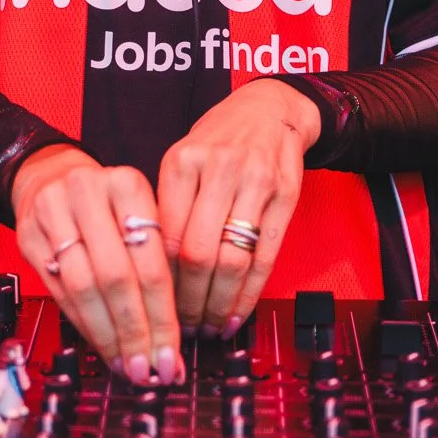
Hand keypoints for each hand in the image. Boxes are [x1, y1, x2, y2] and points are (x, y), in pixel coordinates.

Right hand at [10, 146, 181, 381]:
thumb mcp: (139, 216)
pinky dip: (82, 324)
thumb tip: (171, 341)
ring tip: (125, 365)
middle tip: (148, 370)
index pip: (151, 260)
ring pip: (83, 286)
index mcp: (128, 184)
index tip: (171, 357)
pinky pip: (58, 290)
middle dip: (134, 332)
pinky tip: (101, 344)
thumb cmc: (107, 207)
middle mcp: (88, 191)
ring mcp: (53, 211)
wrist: (53, 177)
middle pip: (116, 276)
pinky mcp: (27, 233)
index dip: (162, 316)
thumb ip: (156, 267)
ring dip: (107, 335)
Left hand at [157, 80, 319, 336]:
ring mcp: (255, 182)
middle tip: (183, 327)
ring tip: (209, 327)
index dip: (160, 281)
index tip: (156, 307)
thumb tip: (153, 274)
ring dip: (219, 305)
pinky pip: (266, 257)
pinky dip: (249, 294)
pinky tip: (237, 314)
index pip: (165, 236)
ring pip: (233, 260)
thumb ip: (170, 209)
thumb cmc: (217, 141)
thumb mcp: (183, 160)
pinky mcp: (284, 196)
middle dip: (189, 302)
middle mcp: (219, 169)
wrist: (269, 110)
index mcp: (183, 162)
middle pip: (198, 254)